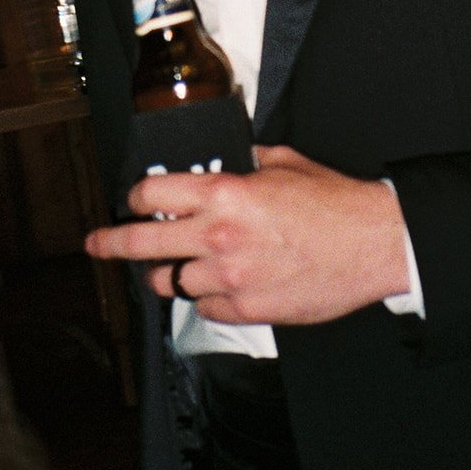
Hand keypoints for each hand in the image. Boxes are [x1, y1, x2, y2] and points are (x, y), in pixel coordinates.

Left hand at [84, 145, 409, 324]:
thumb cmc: (333, 203)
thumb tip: (232, 159)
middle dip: (112, 242)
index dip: (139, 194)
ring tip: (179, 266)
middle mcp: (218, 236)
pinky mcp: (248, 310)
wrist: (373, 244)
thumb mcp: (284, 162)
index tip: (137, 198)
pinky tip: (223, 284)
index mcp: (225, 194)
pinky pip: (207, 308)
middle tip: (97, 243)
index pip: (153, 193)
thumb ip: (248, 162)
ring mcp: (230, 278)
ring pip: (173, 283)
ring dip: (173, 273)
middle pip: (143, 243)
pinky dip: (209, 297)